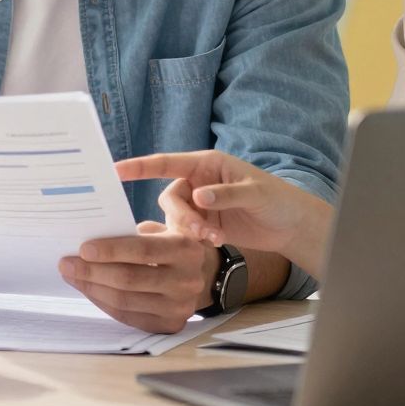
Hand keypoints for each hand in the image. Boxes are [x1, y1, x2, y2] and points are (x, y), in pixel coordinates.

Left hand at [59, 221, 218, 333]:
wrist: (203, 276)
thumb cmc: (172, 247)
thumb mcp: (165, 230)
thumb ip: (136, 233)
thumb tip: (92, 240)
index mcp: (186, 249)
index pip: (144, 250)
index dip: (111, 250)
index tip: (83, 248)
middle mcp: (186, 280)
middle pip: (130, 279)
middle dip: (93, 271)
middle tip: (66, 263)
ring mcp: (179, 307)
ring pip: (125, 301)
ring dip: (92, 288)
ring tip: (71, 275)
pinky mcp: (169, 325)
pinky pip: (127, 316)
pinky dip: (102, 302)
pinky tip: (88, 289)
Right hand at [115, 150, 332, 275]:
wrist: (290, 225)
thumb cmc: (276, 199)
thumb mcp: (254, 193)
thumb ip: (225, 194)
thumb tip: (198, 196)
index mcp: (206, 164)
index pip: (166, 162)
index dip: (139, 166)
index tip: (114, 170)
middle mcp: (198, 182)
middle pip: (170, 197)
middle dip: (180, 216)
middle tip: (199, 232)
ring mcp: (199, 206)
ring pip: (176, 218)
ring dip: (188, 230)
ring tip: (213, 239)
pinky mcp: (203, 226)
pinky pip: (186, 233)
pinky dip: (195, 240)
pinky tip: (215, 243)